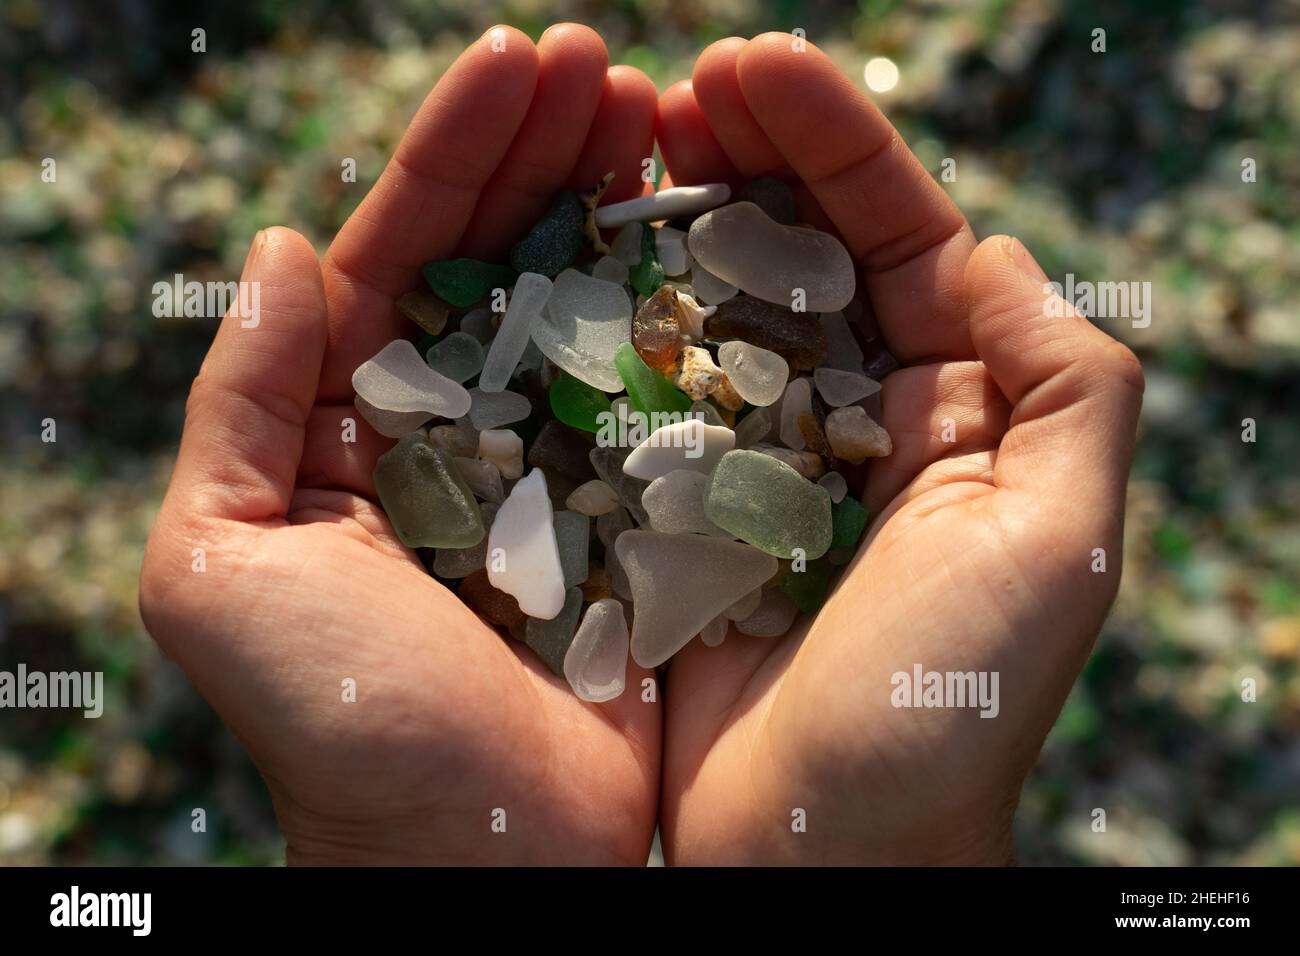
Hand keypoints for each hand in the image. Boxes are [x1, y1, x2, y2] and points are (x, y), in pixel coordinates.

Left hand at [140, 25, 661, 864]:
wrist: (472, 856)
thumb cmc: (338, 725)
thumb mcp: (226, 566)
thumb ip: (241, 407)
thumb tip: (283, 251)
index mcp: (349, 428)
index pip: (397, 255)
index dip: (454, 155)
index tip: (522, 61)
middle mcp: (451, 432)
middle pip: (501, 262)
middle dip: (549, 157)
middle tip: (613, 66)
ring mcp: (550, 466)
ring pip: (587, 310)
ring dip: (622, 211)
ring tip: (668, 119)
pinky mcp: (632, 512)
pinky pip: (659, 396)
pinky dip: (685, 318)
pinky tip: (720, 244)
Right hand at [654, 35, 1143, 863]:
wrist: (821, 852)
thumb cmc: (947, 708)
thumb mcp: (1058, 545)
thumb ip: (1065, 388)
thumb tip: (991, 253)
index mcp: (954, 412)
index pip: (899, 239)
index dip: (835, 145)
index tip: (752, 67)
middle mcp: (856, 422)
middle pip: (798, 253)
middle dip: (742, 158)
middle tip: (665, 89)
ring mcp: (758, 461)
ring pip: (714, 309)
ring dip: (668, 220)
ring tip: (610, 146)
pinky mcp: (678, 511)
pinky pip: (646, 395)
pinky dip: (612, 325)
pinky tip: (570, 265)